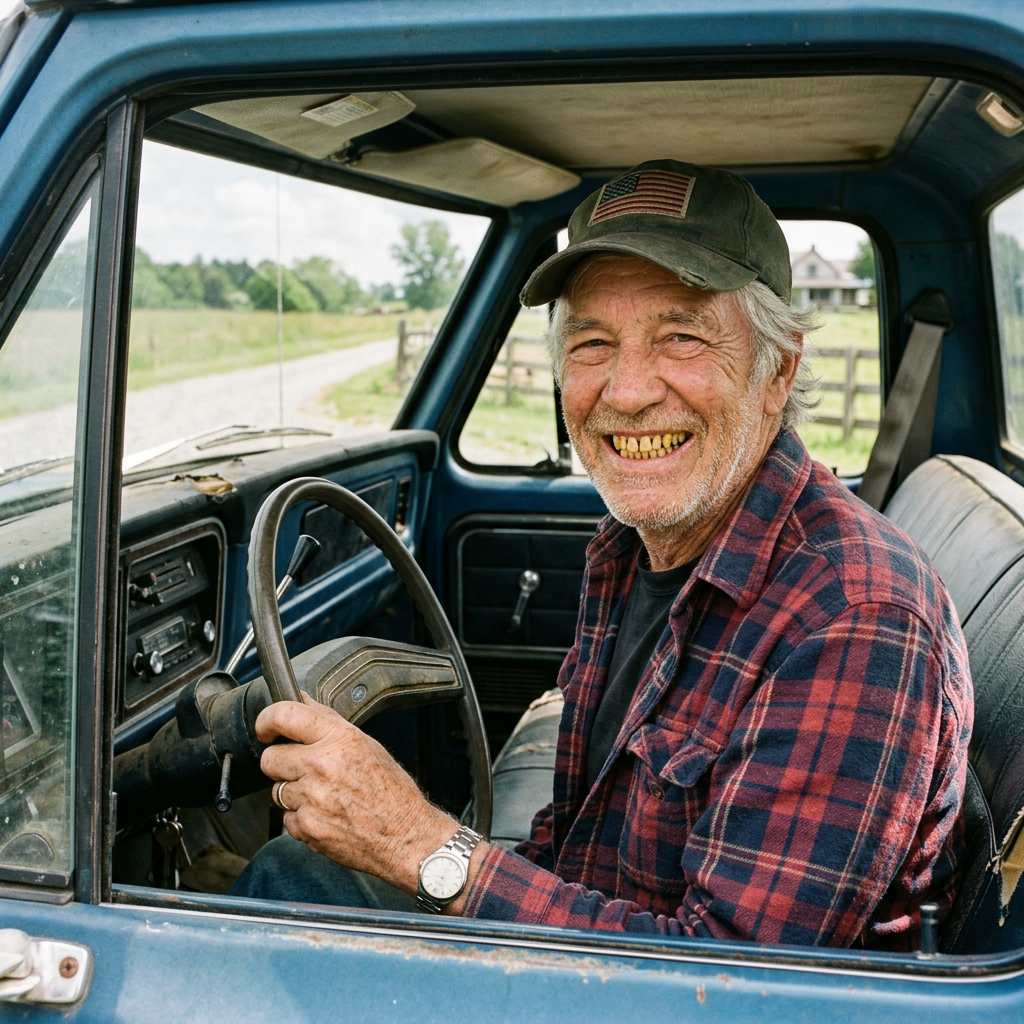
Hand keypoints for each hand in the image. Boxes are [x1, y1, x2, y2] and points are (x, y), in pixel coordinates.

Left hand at [256, 695, 485, 904]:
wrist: (405, 836)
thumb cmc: (391, 791)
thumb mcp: (365, 744)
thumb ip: (328, 722)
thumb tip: (300, 700)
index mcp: (339, 740)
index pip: (285, 715)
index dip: (266, 720)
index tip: (266, 728)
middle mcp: (322, 766)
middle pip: (270, 759)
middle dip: (281, 764)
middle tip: (302, 768)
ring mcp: (312, 799)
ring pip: (276, 791)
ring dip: (293, 793)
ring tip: (323, 795)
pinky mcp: (306, 828)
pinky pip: (287, 819)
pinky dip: (301, 819)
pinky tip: (325, 815)